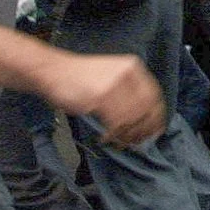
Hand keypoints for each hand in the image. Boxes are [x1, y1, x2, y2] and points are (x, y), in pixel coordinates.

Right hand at [43, 53, 164, 146]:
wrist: (54, 70)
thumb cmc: (81, 77)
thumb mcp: (112, 76)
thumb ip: (129, 92)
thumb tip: (144, 119)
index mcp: (133, 67)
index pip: (154, 96)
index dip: (156, 116)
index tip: (156, 130)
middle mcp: (127, 74)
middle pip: (145, 109)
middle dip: (143, 129)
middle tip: (138, 142)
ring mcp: (114, 85)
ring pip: (131, 118)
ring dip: (127, 135)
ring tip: (121, 143)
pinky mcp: (99, 98)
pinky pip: (114, 122)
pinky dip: (112, 135)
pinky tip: (105, 139)